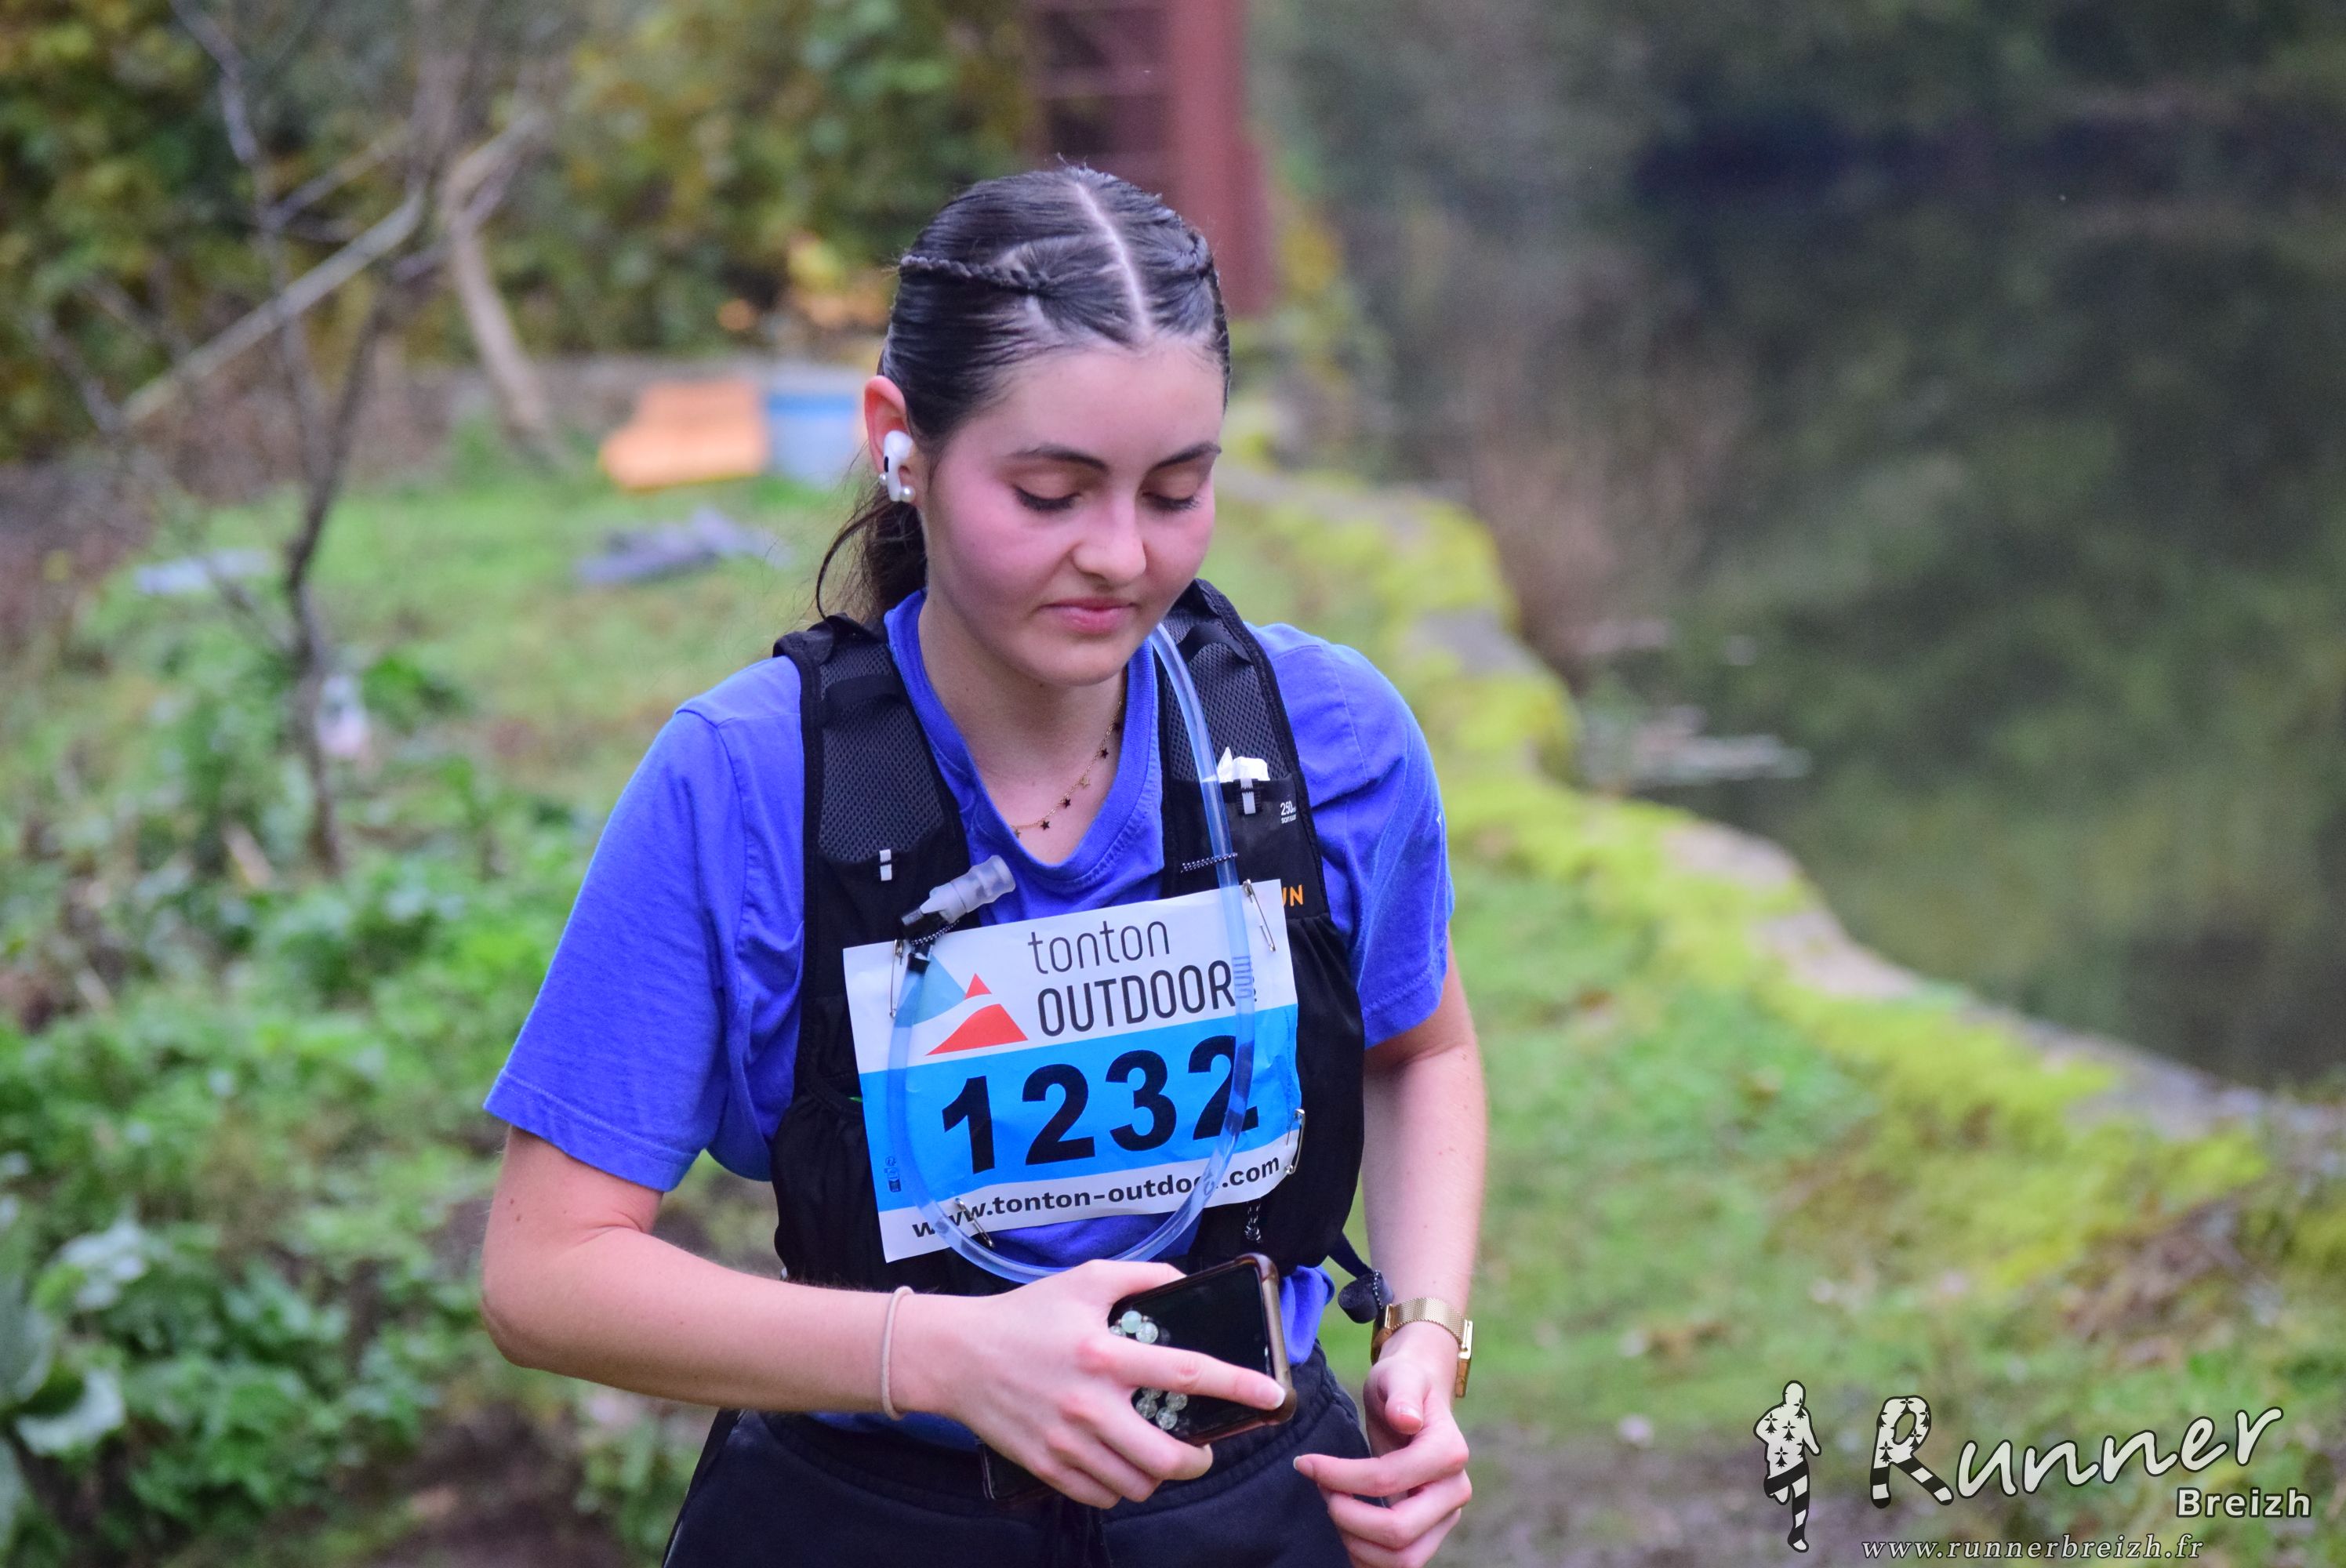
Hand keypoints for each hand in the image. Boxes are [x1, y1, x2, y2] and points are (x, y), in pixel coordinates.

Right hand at [901, 1259, 1289, 1508]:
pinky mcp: (1046, 1466)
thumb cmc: (1024, 1315)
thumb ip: (1140, 1278)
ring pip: (1136, 1484)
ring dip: (1161, 1476)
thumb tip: (1183, 1281)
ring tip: (1161, 1455)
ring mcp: (1066, 1442)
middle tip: (1204, 1449)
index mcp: (1105, 1354)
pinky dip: (1120, 1486)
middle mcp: (1089, 1404)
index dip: (1238, 1386)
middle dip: (1200, 1461)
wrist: (956, 1356)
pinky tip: (1121, 1465)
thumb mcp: (1084, 1280)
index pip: (1188, 1374)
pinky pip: (1100, 1496)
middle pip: (1166, 1457)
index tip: (1271, 1396)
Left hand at [1292, 1321, 1470, 1567]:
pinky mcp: (1431, 1533)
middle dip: (1347, 1517)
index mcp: (1449, 1453)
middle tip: (1321, 1490)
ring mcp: (1445, 1517)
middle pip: (1398, 1532)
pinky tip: (1345, 1530)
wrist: (1416, 1400)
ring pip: (1402, 1559)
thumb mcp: (1398, 1374)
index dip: (1340, 1476)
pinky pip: (1402, 1564)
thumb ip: (1402, 1393)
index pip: (1387, 1479)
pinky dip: (1368, 1557)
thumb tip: (1407, 1419)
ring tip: (1332, 1505)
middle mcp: (1454, 1492)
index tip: (1304, 1463)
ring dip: (1355, 1542)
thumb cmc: (1402, 1384)